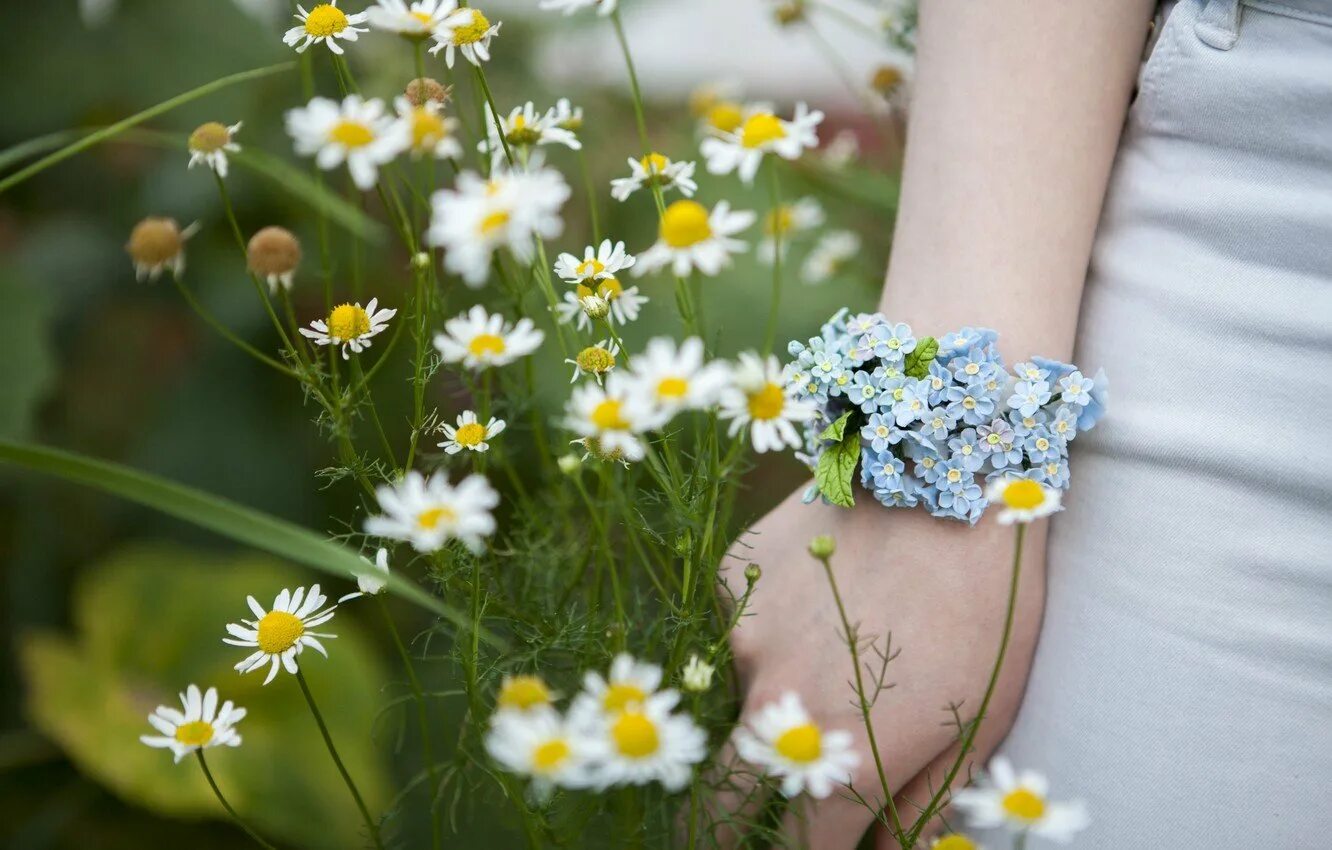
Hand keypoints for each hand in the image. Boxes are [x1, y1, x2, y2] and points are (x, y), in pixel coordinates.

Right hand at [716, 485, 1046, 848]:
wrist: (950, 468)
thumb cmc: (987, 603)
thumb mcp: (978, 722)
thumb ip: (916, 807)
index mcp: (846, 756)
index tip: (812, 846)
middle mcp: (777, 705)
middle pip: (718, 806)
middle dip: (724, 834)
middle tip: (744, 826)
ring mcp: (744, 635)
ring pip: (738, 700)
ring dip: (771, 704)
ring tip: (836, 654)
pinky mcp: (734, 578)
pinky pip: (741, 628)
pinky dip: (773, 631)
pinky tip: (825, 595)